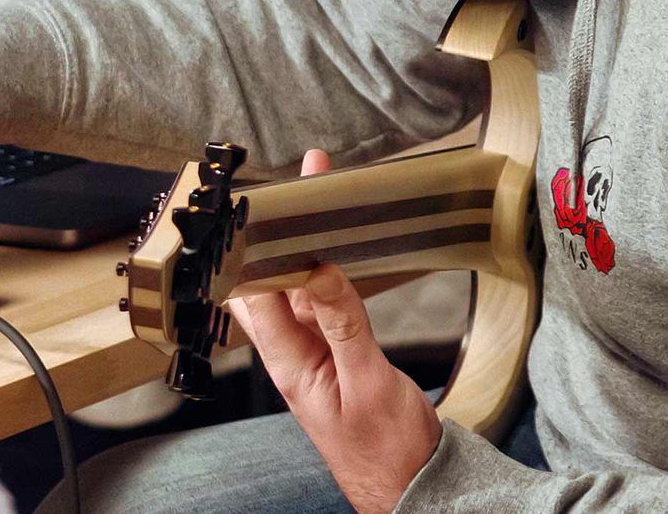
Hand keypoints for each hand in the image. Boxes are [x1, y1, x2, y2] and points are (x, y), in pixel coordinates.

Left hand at [227, 149, 443, 513]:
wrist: (411, 488)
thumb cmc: (388, 451)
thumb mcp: (369, 383)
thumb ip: (343, 325)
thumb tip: (319, 270)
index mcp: (288, 364)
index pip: (257, 291)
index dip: (256, 245)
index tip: (265, 205)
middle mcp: (291, 355)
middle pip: (269, 282)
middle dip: (276, 233)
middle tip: (294, 184)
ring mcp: (310, 354)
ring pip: (293, 289)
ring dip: (299, 247)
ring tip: (310, 200)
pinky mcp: (332, 355)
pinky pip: (317, 304)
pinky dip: (320, 270)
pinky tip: (328, 248)